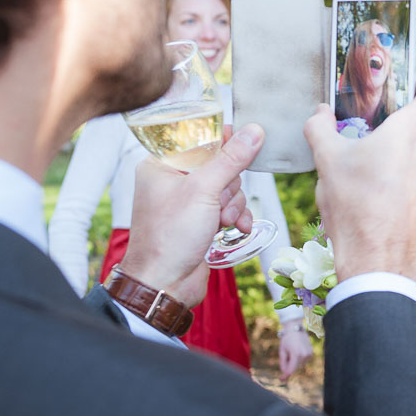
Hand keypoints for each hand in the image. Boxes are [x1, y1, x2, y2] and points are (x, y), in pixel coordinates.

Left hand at [123, 124, 263, 306]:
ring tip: (223, 222)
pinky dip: (236, 217)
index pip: (200, 139)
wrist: (164, 284)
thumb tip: (254, 131)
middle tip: (219, 202)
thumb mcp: (204, 191)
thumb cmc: (170, 236)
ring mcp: (188, 202)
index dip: (223, 144)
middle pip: (220, 165)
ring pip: (228, 188)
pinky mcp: (200, 221)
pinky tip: (237, 228)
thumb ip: (231, 159)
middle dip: (229, 186)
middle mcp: (173, 181)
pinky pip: (228, 208)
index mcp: (161, 165)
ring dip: (233, 205)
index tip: (243, 149)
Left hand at [278, 326, 313, 379]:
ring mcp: (309, 354)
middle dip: (289, 365)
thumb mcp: (282, 351)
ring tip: (292, 351)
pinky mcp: (311, 353)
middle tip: (287, 355)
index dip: (285, 376)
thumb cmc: (287, 339)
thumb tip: (285, 373)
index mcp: (296, 354)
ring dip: (294, 362)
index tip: (281, 379)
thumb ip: (283, 363)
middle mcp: (304, 355)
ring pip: (299, 365)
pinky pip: (303, 361)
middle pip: (295, 368)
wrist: (296, 328)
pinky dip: (299, 359)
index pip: (290, 370)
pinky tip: (297, 351)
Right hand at [304, 72, 415, 280]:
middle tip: (377, 121)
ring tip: (373, 154)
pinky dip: (410, 165)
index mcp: (414, 128)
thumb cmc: (356, 206)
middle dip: (405, 113)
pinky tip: (381, 181)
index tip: (402, 84)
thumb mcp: (327, 160)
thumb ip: (321, 127)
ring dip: (405, 142)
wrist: (377, 259)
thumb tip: (319, 113)